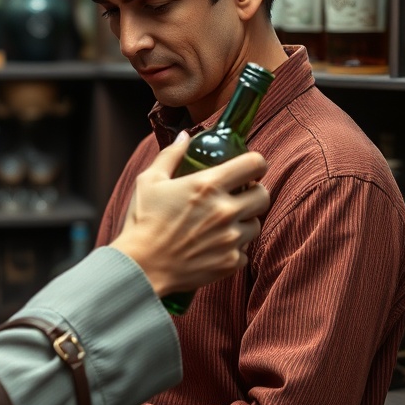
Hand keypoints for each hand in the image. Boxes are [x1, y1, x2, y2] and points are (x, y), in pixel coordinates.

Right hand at [109, 131, 268, 297]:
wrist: (141, 267)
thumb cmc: (142, 221)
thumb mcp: (149, 181)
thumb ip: (171, 155)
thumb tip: (186, 137)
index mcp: (207, 185)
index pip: (254, 164)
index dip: (255, 163)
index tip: (248, 168)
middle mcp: (225, 211)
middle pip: (263, 195)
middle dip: (254, 192)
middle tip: (238, 195)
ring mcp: (230, 239)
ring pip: (256, 224)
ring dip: (244, 221)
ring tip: (222, 223)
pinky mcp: (231, 262)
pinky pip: (245, 251)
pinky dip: (233, 248)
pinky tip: (214, 245)